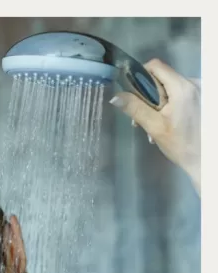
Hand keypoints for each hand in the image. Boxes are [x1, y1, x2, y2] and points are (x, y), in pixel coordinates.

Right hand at [110, 59, 200, 192]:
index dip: (141, 75)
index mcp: (181, 87)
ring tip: (156, 124)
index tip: (134, 93)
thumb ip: (135, 108)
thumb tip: (116, 96)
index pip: (156, 66)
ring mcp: (200, 88)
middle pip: (163, 77)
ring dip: (159, 102)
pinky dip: (171, 104)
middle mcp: (193, 82)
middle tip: (143, 116)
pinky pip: (180, 93)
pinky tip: (169, 122)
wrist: (204, 158)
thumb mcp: (154, 127)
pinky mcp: (202, 97)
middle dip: (150, 94)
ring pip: (171, 86)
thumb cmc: (180, 144)